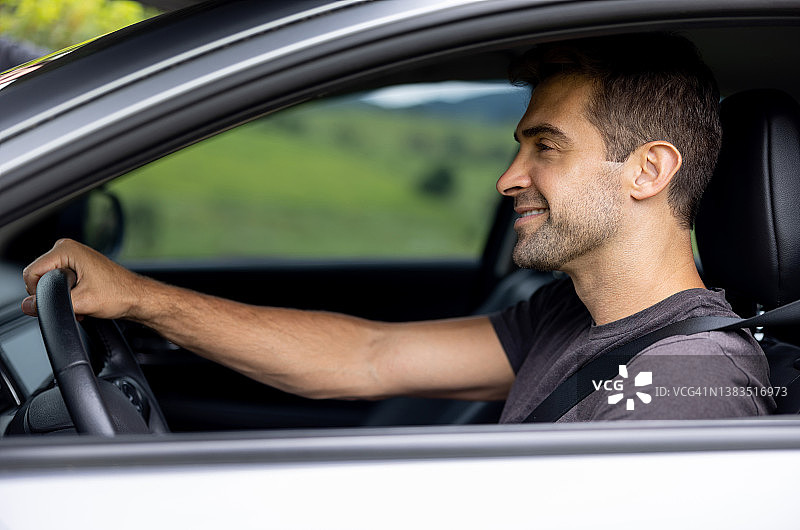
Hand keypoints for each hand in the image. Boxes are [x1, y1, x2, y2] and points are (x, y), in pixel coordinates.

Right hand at [22, 239, 143, 318]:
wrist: (138, 298)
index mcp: (66, 250)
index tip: (59, 301)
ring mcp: (73, 257)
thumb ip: (50, 303)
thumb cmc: (119, 294)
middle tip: (75, 302)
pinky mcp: (77, 267)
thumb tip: (28, 305)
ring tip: (81, 302)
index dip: (39, 293)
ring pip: (49, 283)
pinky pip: (60, 283)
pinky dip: (68, 295)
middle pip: (39, 278)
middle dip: (52, 295)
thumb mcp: (80, 302)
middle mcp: (68, 249)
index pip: (31, 273)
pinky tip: (82, 301)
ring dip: (62, 297)